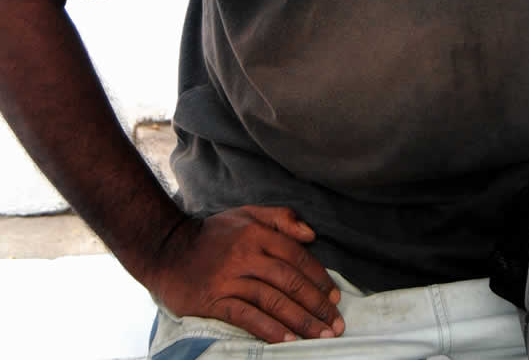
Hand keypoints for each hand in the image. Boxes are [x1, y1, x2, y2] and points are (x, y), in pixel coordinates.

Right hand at [145, 205, 344, 342]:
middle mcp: (246, 255)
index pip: (296, 256)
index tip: (334, 297)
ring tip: (319, 335)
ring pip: (272, 301)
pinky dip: (269, 329)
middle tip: (334, 323)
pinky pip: (247, 317)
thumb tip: (311, 234)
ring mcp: (229, 278)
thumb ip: (280, 218)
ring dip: (299, 320)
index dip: (318, 277)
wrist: (168, 250)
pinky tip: (287, 341)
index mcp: (257, 233)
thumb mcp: (247, 214)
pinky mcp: (214, 301)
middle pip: (288, 281)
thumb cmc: (213, 234)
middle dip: (315, 304)